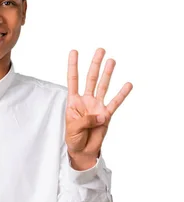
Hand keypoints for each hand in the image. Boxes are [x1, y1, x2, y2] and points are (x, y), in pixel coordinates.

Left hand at [66, 48, 132, 163]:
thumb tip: (101, 116)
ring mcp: (97, 106)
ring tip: (112, 61)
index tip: (74, 51)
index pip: (73, 80)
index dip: (73, 66)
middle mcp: (86, 101)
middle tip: (100, 50)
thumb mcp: (73, 128)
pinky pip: (115, 103)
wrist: (82, 151)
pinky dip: (121, 94)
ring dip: (107, 74)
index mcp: (74, 102)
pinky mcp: (106, 115)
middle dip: (95, 64)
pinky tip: (127, 84)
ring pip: (103, 86)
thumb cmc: (73, 138)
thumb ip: (85, 120)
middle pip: (91, 79)